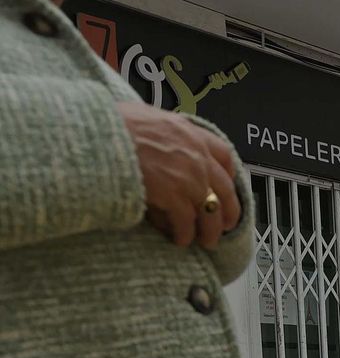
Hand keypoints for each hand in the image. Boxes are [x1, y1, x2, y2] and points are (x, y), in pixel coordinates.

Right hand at [118, 101, 240, 248]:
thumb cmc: (108, 124)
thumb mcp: (143, 116)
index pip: (223, 154)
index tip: (227, 187)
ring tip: (206, 241)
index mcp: (189, 131)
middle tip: (226, 224)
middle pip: (224, 189)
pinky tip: (179, 240)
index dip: (228, 175)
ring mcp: (188, 176)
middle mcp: (195, 154)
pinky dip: (184, 234)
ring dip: (209, 230)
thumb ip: (160, 132)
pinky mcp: (174, 196)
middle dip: (228, 210)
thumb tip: (157, 140)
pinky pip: (186, 222)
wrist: (94, 135)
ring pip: (210, 211)